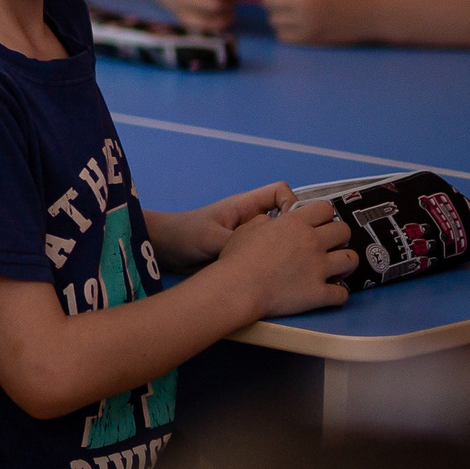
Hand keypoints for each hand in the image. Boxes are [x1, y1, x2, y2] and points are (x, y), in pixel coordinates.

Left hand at [152, 181, 293, 268]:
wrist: (165, 251)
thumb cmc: (184, 235)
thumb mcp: (210, 238)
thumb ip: (235, 241)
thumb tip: (263, 253)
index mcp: (245, 206)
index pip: (280, 192)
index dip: (292, 204)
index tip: (293, 226)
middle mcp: (253, 219)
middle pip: (287, 216)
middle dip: (298, 231)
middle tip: (304, 251)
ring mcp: (251, 237)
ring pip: (281, 238)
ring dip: (290, 248)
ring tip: (297, 265)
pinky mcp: (247, 253)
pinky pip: (270, 254)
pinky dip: (279, 262)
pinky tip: (282, 276)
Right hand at [209, 196, 355, 319]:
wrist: (238, 288)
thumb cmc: (236, 257)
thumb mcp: (246, 229)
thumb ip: (264, 221)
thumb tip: (272, 222)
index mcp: (295, 223)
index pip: (325, 208)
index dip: (323, 216)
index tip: (317, 224)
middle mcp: (313, 242)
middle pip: (344, 231)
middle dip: (338, 237)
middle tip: (327, 246)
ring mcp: (319, 268)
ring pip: (352, 259)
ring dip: (344, 263)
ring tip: (334, 269)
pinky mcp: (320, 293)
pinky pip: (342, 294)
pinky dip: (337, 294)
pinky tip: (329, 293)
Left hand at [255, 0, 379, 44]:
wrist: (379, 11)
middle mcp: (304, 1)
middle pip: (267, 0)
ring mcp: (307, 21)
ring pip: (272, 19)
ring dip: (278, 14)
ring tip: (293, 11)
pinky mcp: (312, 38)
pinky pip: (282, 35)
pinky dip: (285, 29)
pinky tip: (297, 23)